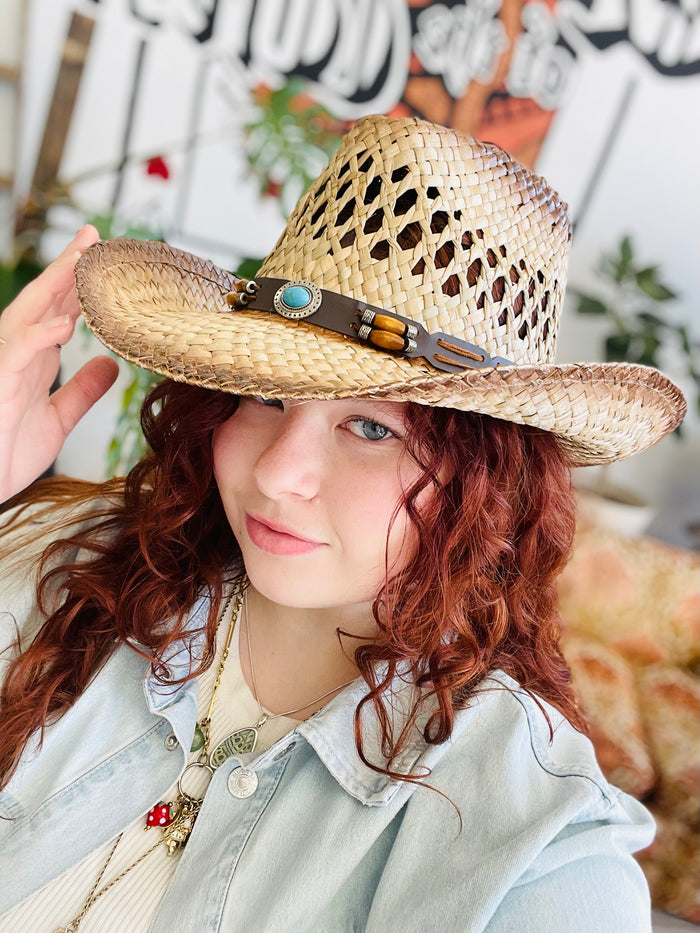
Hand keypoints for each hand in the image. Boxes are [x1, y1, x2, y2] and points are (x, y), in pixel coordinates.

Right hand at [0, 226, 118, 502]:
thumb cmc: (7, 455)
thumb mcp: (58, 420)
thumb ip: (83, 391)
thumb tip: (111, 364)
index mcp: (35, 360)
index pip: (60, 311)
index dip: (82, 284)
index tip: (108, 257)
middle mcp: (18, 355)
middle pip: (43, 301)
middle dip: (67, 267)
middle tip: (92, 235)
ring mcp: (3, 367)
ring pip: (26, 315)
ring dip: (52, 286)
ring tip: (79, 259)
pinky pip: (14, 354)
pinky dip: (38, 337)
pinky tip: (64, 325)